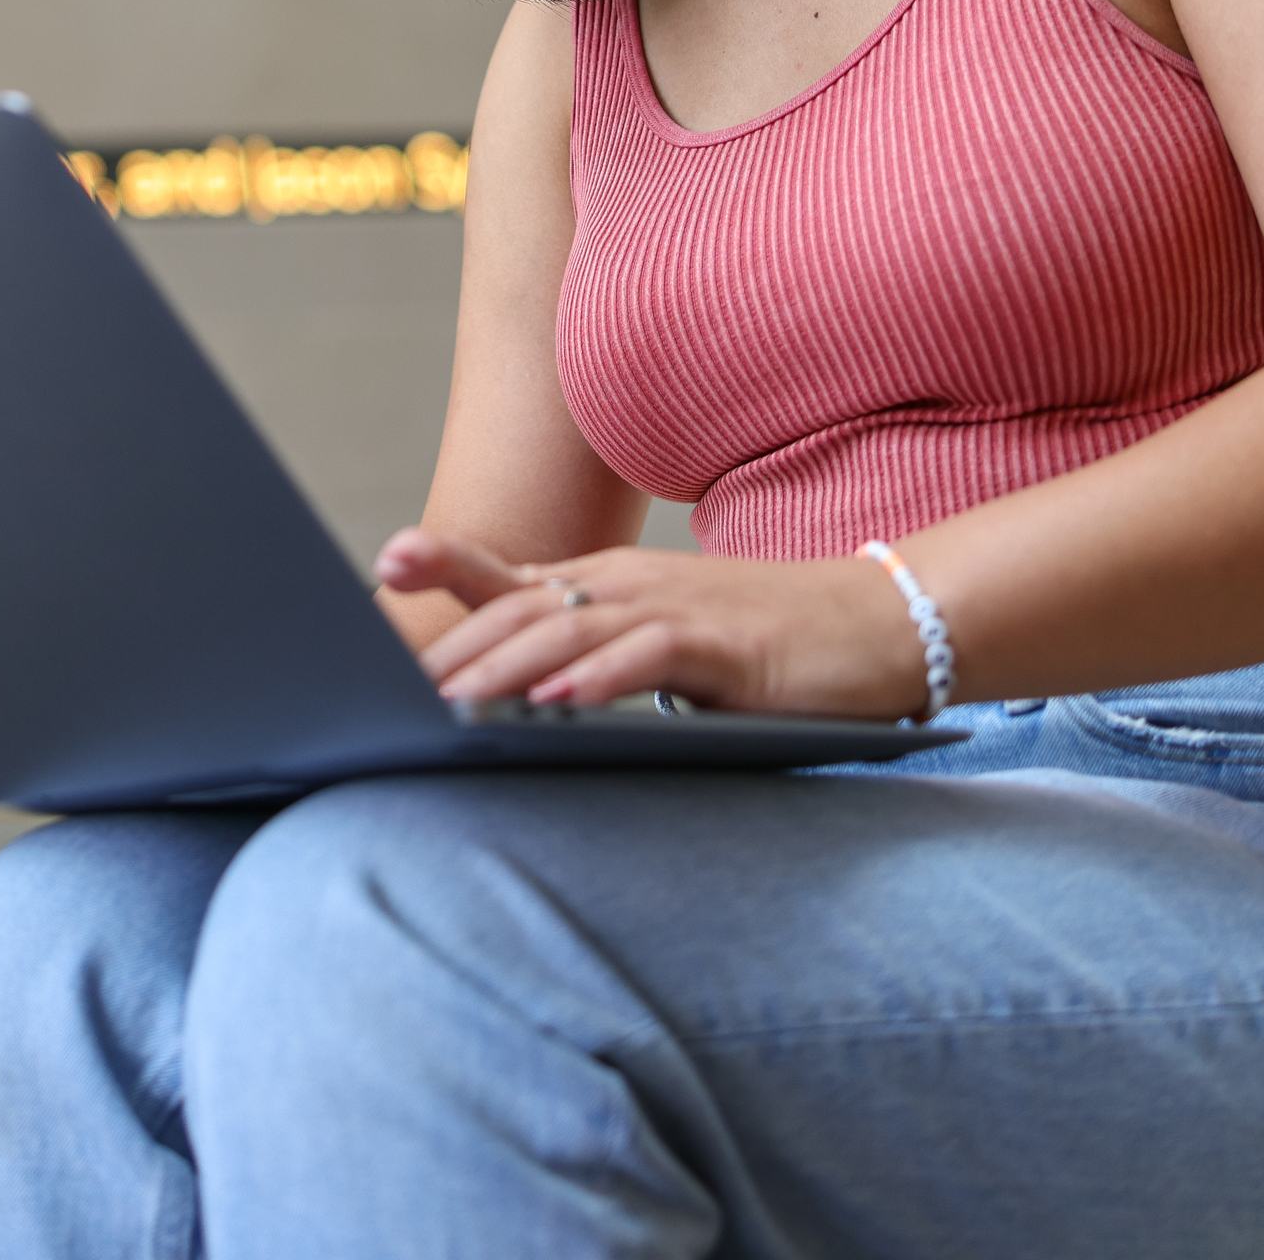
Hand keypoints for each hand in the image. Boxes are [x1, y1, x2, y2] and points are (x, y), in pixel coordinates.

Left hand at [373, 528, 931, 718]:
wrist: (880, 624)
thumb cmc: (769, 644)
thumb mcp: (668, 646)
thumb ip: (601, 663)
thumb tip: (532, 701)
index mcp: (613, 584)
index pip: (515, 577)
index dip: (449, 566)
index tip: (383, 562)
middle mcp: (633, 584)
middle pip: (525, 606)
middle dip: (456, 642)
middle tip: (390, 682)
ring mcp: (677, 608)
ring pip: (572, 630)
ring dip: (507, 667)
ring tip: (451, 699)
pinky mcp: (724, 644)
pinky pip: (648, 657)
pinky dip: (598, 679)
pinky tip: (558, 702)